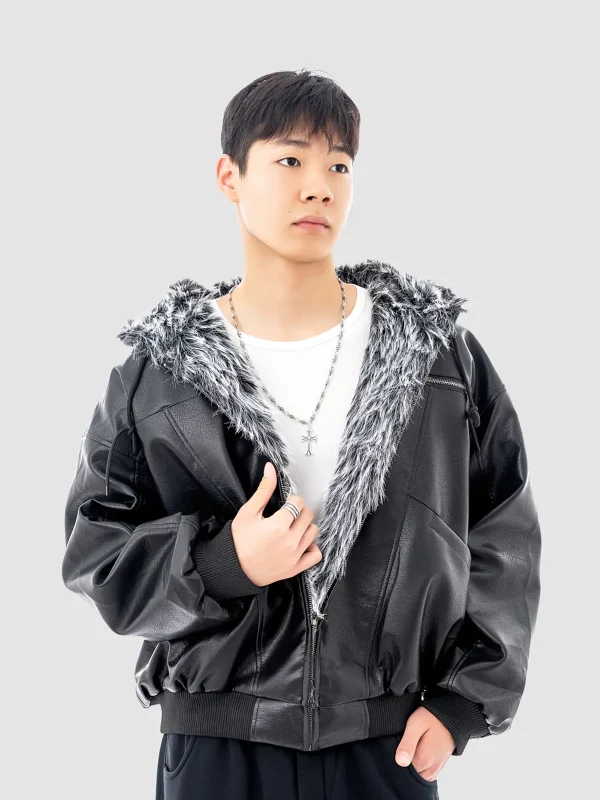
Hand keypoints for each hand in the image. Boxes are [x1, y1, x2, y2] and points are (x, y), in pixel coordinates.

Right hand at [231, 461, 321, 586]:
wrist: (234, 568)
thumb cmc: (238, 541)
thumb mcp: (248, 512)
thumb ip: (263, 490)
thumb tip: (271, 469)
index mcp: (278, 525)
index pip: (298, 503)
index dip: (292, 500)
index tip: (285, 504)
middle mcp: (290, 541)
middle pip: (308, 515)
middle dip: (300, 511)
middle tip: (288, 515)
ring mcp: (294, 556)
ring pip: (313, 532)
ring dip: (305, 526)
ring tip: (293, 528)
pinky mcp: (296, 568)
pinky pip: (316, 555)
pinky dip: (312, 547)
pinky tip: (301, 543)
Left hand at [394, 707, 454, 781]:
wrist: (451, 718)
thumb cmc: (432, 719)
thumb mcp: (416, 725)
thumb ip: (407, 744)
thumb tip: (400, 762)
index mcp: (422, 762)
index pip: (400, 770)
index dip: (395, 758)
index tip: (398, 745)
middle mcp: (429, 771)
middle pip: (407, 774)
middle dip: (403, 761)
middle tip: (407, 743)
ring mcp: (433, 771)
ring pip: (415, 774)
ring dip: (411, 763)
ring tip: (413, 745)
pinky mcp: (436, 769)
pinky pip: (422, 773)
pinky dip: (417, 764)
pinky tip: (417, 750)